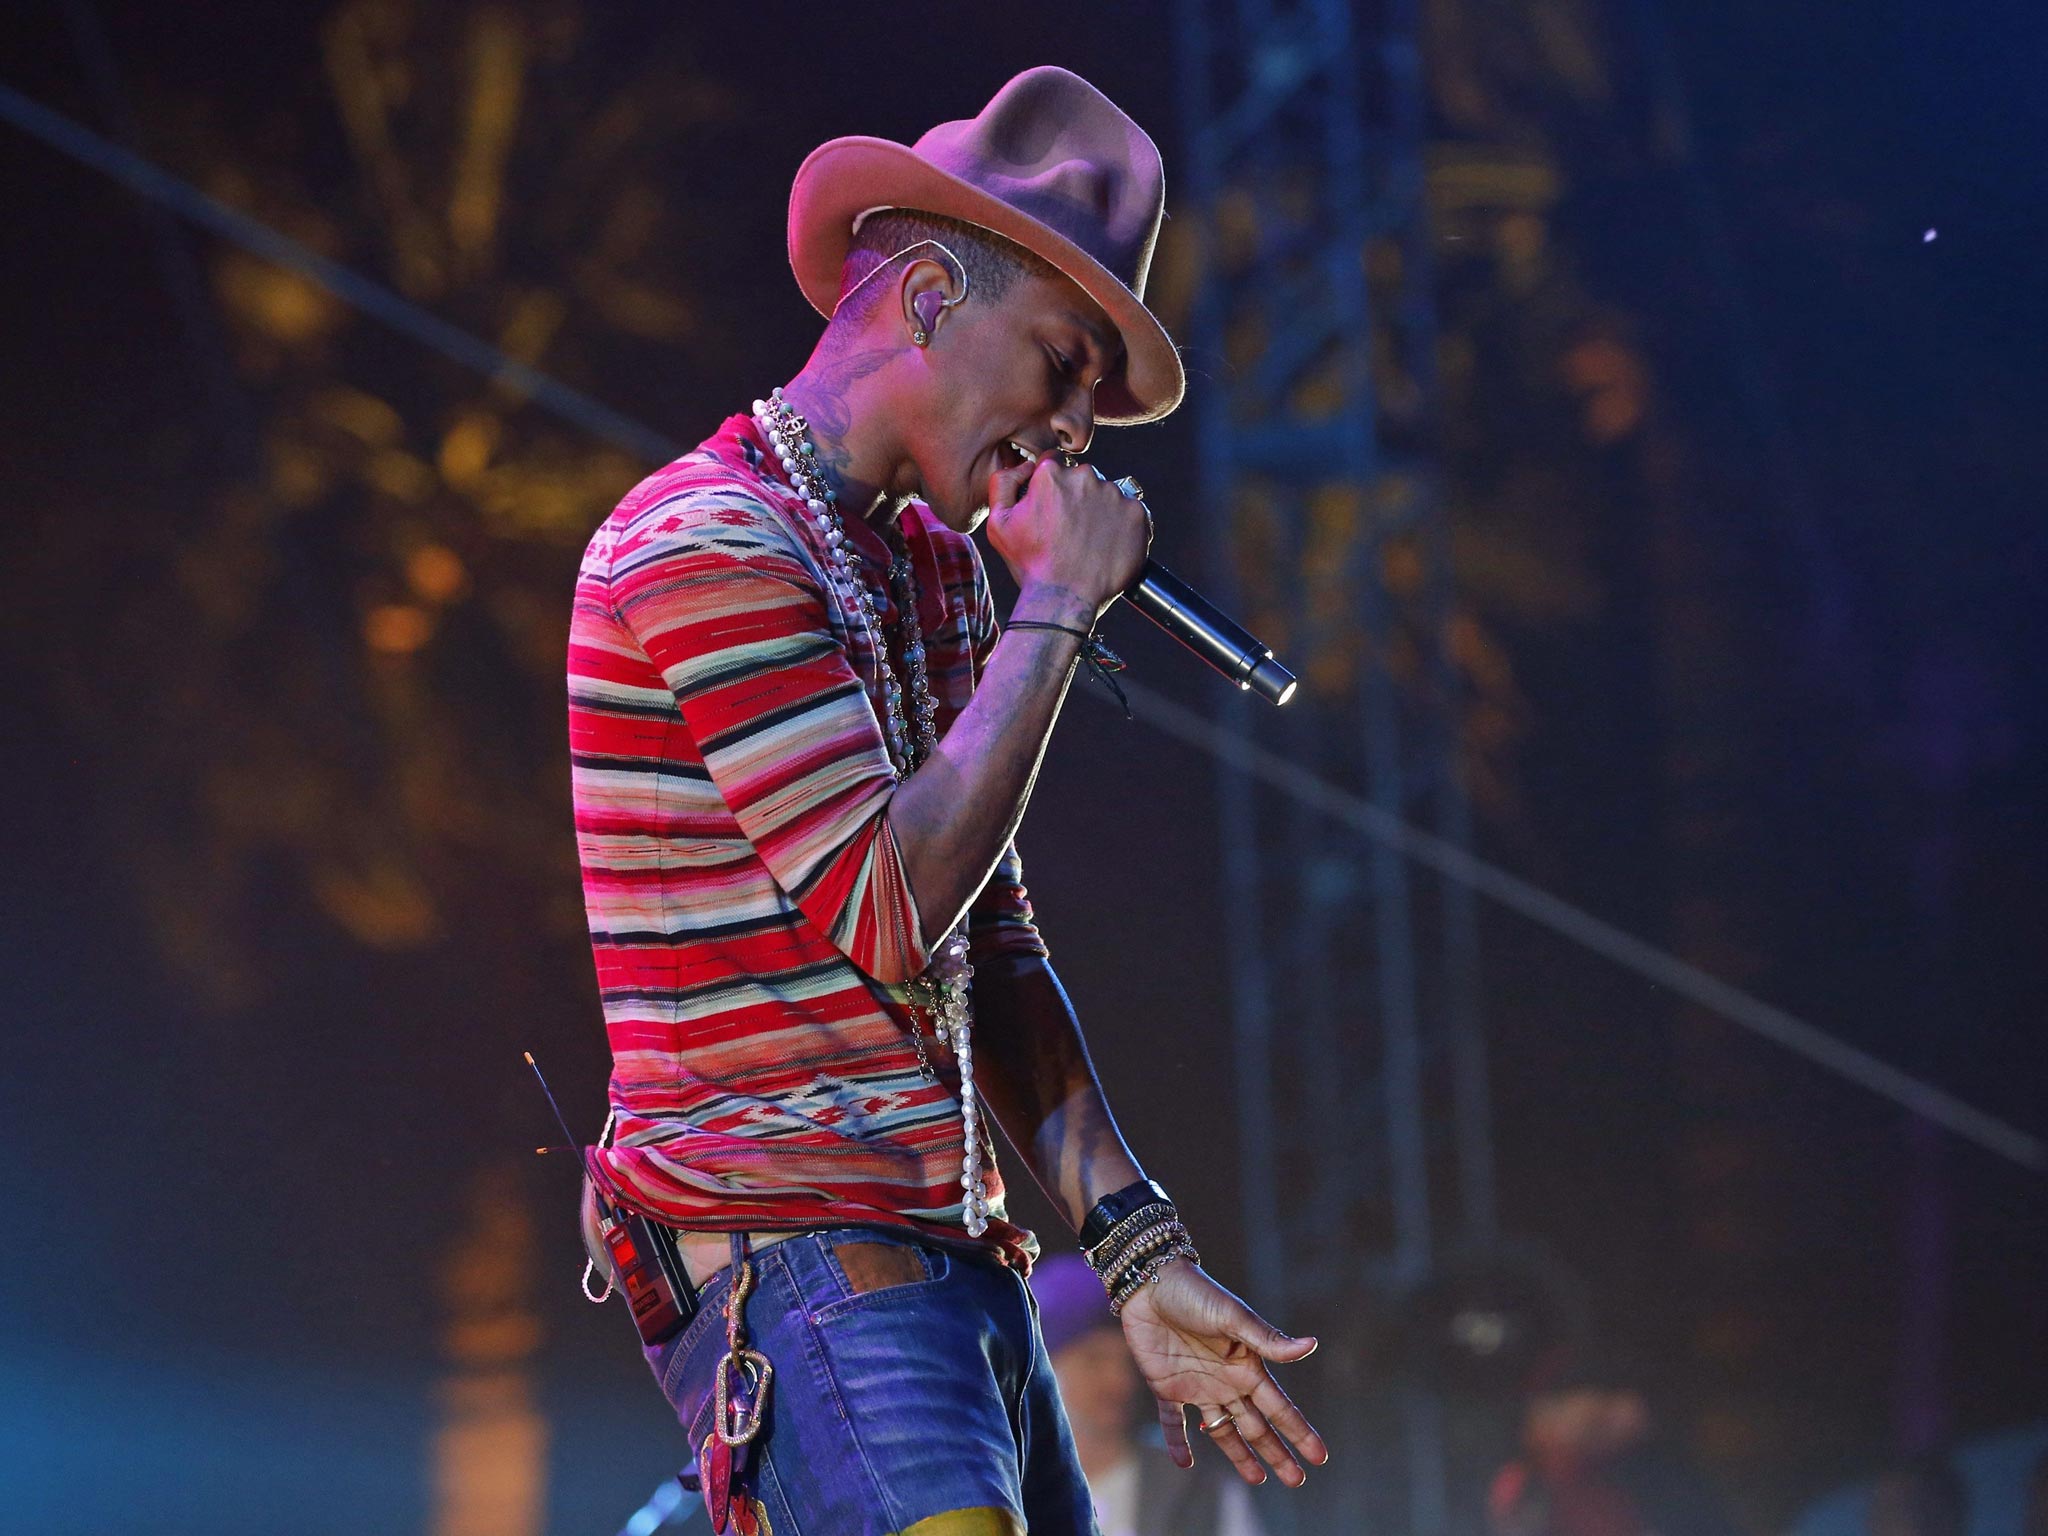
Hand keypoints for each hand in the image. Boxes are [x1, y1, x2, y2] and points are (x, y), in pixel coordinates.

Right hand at [985, 453, 1150, 624]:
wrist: (1065, 600)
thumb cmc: (1031, 564)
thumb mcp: (998, 523)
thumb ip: (1004, 482)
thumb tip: (1026, 466)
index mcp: (1051, 475)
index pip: (1055, 463)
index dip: (1052, 486)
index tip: (1054, 509)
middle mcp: (1085, 477)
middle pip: (1082, 478)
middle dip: (1077, 498)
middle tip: (1071, 531)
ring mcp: (1114, 494)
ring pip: (1107, 494)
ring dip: (1101, 511)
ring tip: (1090, 542)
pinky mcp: (1137, 514)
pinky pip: (1131, 511)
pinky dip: (1123, 525)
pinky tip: (1108, 545)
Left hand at [1116, 1259, 1329, 1486]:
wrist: (1148, 1281)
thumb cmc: (1196, 1293)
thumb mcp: (1234, 1317)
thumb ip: (1267, 1339)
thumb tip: (1311, 1345)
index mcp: (1246, 1366)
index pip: (1279, 1407)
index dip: (1299, 1432)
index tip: (1320, 1457)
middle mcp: (1225, 1380)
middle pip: (1256, 1426)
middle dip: (1277, 1452)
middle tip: (1296, 1480)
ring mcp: (1196, 1386)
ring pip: (1221, 1430)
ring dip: (1238, 1454)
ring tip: (1257, 1479)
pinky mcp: (1165, 1386)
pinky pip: (1172, 1422)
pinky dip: (1176, 1442)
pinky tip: (1184, 1462)